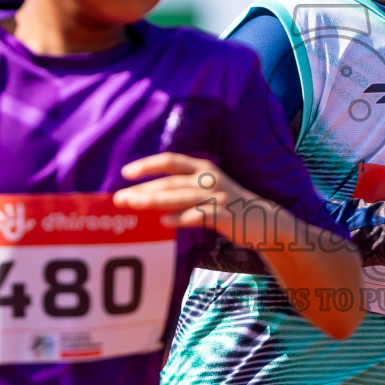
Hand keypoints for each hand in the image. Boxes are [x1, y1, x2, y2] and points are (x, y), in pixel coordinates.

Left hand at [114, 154, 267, 242]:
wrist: (264, 221)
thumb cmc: (229, 206)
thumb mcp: (208, 189)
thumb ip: (183, 188)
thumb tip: (148, 195)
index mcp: (203, 169)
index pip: (171, 161)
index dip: (147, 165)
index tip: (126, 173)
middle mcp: (209, 179)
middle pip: (171, 181)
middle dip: (144, 188)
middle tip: (121, 198)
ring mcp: (218, 197)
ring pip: (181, 196)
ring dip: (156, 201)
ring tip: (135, 205)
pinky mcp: (224, 215)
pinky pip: (198, 216)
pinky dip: (180, 218)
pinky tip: (165, 223)